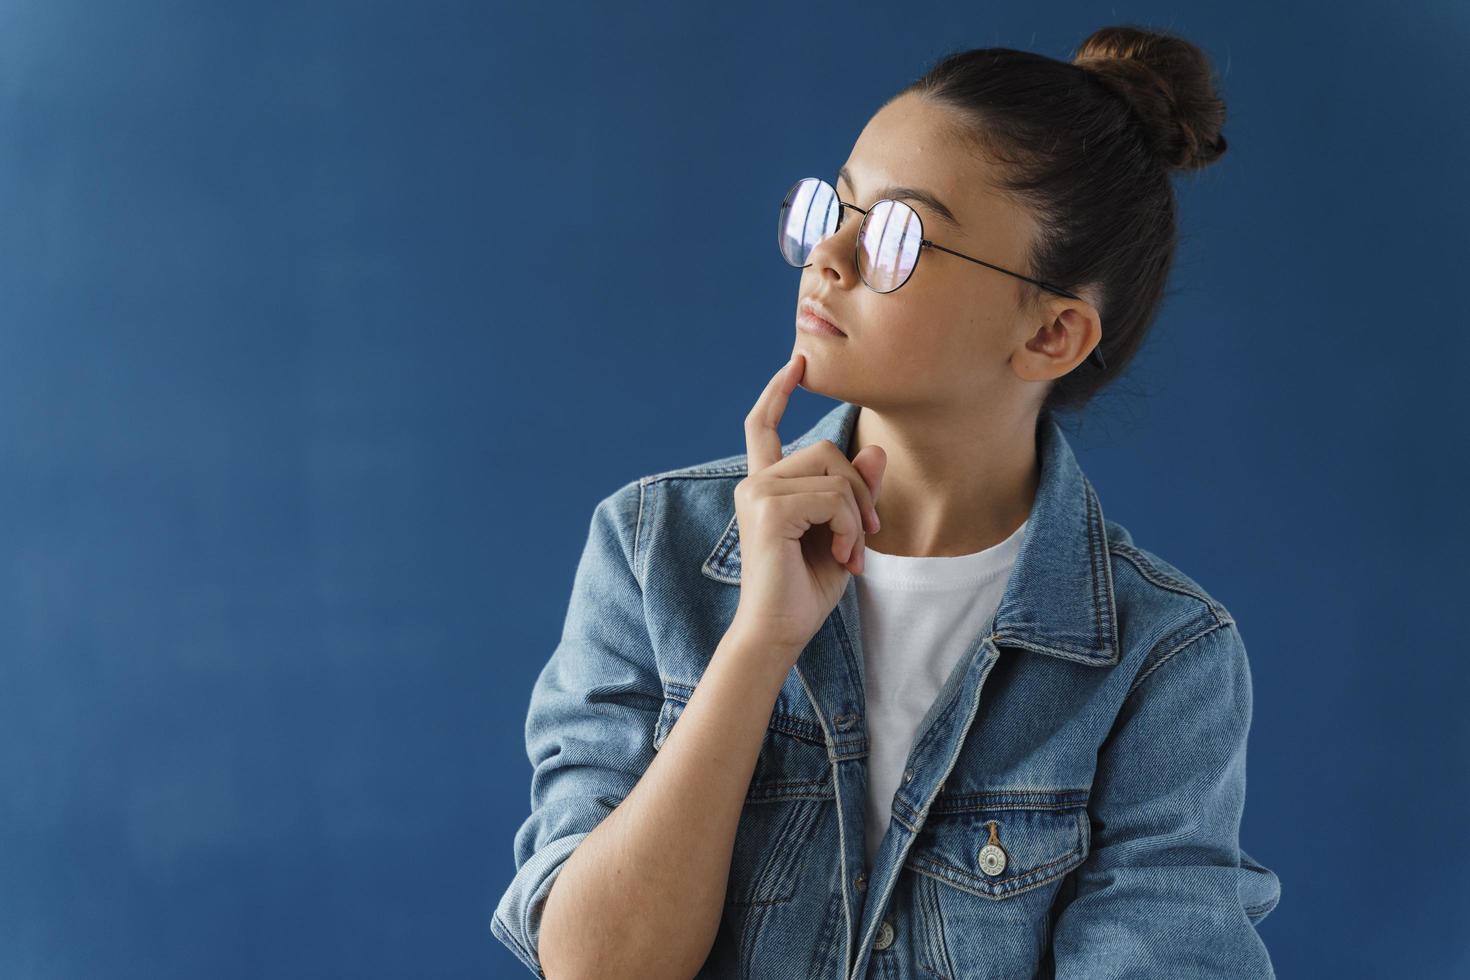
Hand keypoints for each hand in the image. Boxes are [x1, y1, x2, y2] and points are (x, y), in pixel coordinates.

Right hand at [728, 351, 885, 664]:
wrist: (778, 632)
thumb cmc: (804, 590)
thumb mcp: (843, 533)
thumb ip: (857, 492)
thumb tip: (877, 450)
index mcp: (765, 486)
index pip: (763, 426)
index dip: (778, 392)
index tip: (797, 362)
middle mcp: (755, 483)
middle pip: (826, 449)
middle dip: (859, 490)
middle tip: (867, 535)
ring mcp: (757, 493)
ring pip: (834, 474)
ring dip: (856, 514)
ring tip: (851, 551)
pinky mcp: (768, 508)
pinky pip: (833, 497)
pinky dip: (850, 527)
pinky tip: (844, 556)